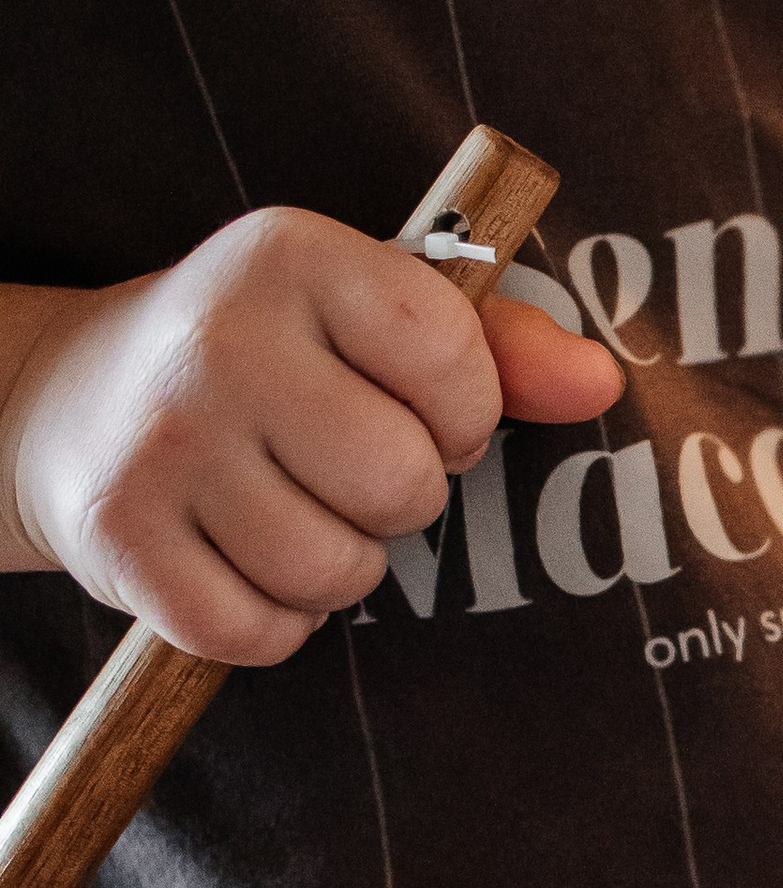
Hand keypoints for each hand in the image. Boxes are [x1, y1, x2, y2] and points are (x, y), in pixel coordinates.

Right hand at [0, 211, 621, 660]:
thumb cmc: (272, 357)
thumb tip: (601, 383)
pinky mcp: (119, 538)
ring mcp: (160, 441)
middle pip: (402, 482)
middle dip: (401, 499)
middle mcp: (218, 338)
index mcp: (295, 255)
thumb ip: (500, 346)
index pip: (452, 358)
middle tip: (348, 471)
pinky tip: (247, 563)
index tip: (425, 413)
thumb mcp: (372, 314)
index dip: (465, 413)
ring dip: (339, 567)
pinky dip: (273, 623)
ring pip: (335, 570)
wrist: (77, 401)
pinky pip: (256, 632)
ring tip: (298, 514)